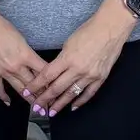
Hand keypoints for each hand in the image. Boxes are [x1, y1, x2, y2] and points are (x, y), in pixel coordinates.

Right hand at [0, 6, 48, 105]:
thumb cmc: (2, 27)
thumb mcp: (22, 39)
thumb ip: (29, 53)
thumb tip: (35, 63)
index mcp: (26, 56)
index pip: (43, 73)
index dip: (51, 82)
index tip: (57, 89)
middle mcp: (16, 66)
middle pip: (33, 85)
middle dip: (43, 95)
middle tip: (50, 104)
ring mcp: (3, 72)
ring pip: (19, 89)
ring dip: (28, 99)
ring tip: (36, 107)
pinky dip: (4, 96)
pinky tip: (9, 102)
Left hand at [30, 0, 130, 114]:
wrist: (111, 28)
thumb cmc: (89, 30)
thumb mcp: (68, 43)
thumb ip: (61, 59)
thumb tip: (54, 72)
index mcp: (67, 58)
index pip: (47, 76)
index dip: (35, 86)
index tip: (27, 92)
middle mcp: (78, 69)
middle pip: (56, 88)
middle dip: (44, 99)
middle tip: (36, 107)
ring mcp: (90, 75)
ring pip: (71, 94)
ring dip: (60, 104)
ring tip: (51, 111)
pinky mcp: (100, 78)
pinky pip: (88, 93)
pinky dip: (80, 101)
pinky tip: (73, 107)